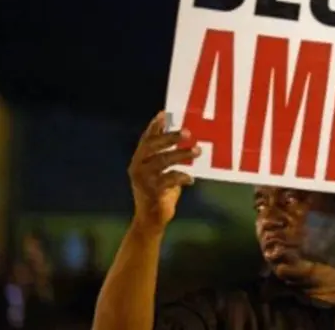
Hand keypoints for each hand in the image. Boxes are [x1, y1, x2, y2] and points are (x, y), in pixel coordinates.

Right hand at [128, 112, 199, 232]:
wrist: (151, 221)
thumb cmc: (160, 193)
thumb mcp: (163, 172)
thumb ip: (167, 157)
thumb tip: (182, 138)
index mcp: (139, 160)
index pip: (146, 139)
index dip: (154, 126)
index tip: (163, 114)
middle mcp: (137, 167)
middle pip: (152, 146)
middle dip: (170, 137)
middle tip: (187, 133)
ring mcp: (143, 180)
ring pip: (162, 161)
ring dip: (181, 154)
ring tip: (198, 150)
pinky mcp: (151, 192)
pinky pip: (168, 180)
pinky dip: (181, 177)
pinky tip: (191, 179)